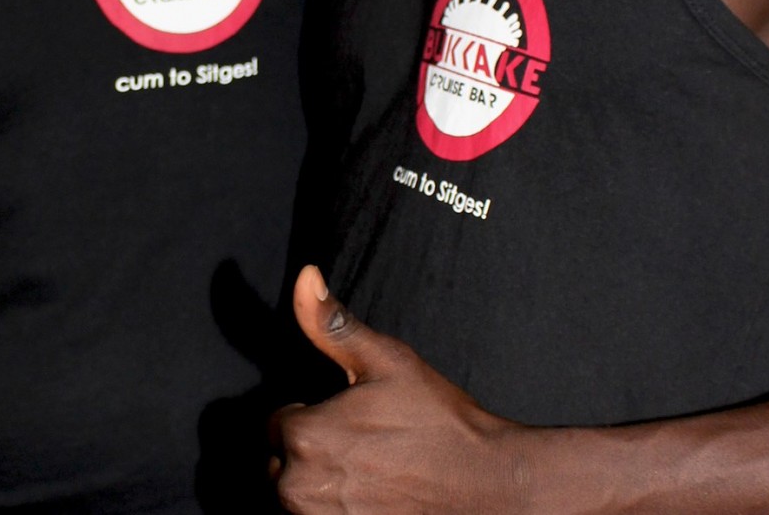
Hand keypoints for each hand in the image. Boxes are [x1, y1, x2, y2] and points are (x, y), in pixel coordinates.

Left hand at [271, 267, 528, 513]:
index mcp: (302, 435)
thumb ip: (332, 323)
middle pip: (282, 463)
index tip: (355, 420)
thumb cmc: (440, 424)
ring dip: (322, 485)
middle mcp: (297, 487)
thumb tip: (305, 276)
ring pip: (297, 496)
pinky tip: (375, 499)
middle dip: (313, 453)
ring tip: (374, 474)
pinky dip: (338, 510)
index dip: (317, 416)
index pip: (280, 424)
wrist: (488, 487)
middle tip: (367, 448)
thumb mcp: (388, 361)